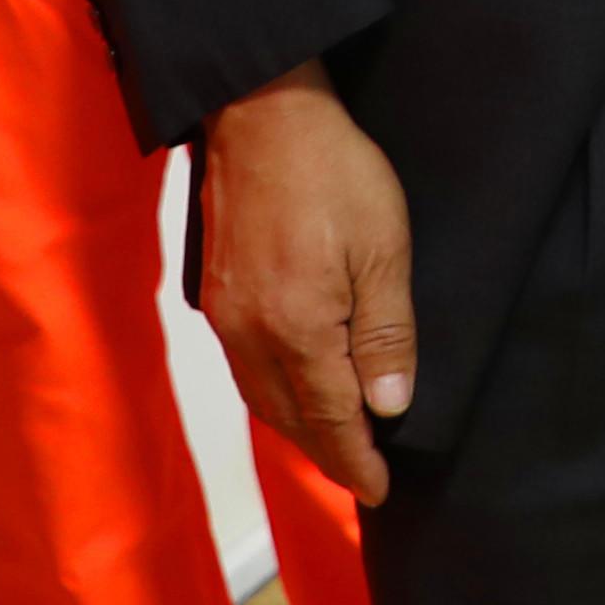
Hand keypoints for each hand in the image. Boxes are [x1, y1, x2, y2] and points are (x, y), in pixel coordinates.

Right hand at [201, 66, 417, 508]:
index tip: (380, 490)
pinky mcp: (215, 295)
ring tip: (335, 448)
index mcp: (296, 330)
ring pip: (262, 399)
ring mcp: (226, 317)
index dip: (358, 460)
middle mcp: (250, 335)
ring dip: (299, 430)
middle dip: (329, 455)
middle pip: (292, 419)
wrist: (261, 114)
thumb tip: (389, 408)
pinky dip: (273, 397)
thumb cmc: (333, 172)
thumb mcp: (384, 249)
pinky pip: (244, 370)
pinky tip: (293, 395)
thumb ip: (387, 335)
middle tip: (363, 478)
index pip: (332, 420)